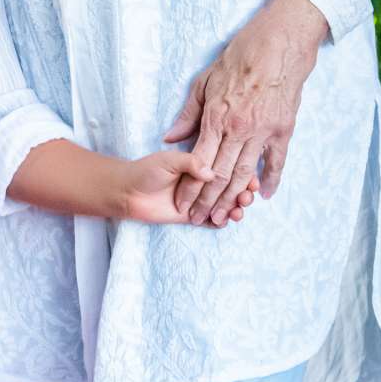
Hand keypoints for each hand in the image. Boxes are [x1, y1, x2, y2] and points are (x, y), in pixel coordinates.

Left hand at [111, 151, 250, 226]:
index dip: (243, 174)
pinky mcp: (194, 216)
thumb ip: (190, 163)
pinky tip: (227, 220)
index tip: (252, 180)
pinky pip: (213, 221)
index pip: (229, 168)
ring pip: (226, 205)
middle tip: (247, 198)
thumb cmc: (146, 170)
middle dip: (243, 193)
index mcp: (202, 164)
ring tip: (239, 210)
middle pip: (232, 188)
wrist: (127, 192)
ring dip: (236, 208)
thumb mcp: (168, 160)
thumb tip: (212, 173)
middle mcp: (204, 182)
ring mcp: (200, 200)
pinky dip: (223, 221)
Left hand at [162, 0, 331, 224]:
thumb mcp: (204, 82)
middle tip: (198, 219)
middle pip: (220, 175)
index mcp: (217, 118)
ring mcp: (263, 132)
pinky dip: (271, 180)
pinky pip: (276, 162)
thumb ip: (188, 113)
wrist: (276, 46)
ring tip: (224, 216)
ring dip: (233, 198)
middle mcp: (239, 130)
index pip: (199, 163)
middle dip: (207, 201)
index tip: (182, 203)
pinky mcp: (283, 130)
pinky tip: (264, 196)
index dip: (190, 187)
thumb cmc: (237, 60)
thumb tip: (169, 137)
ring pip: (245, 174)